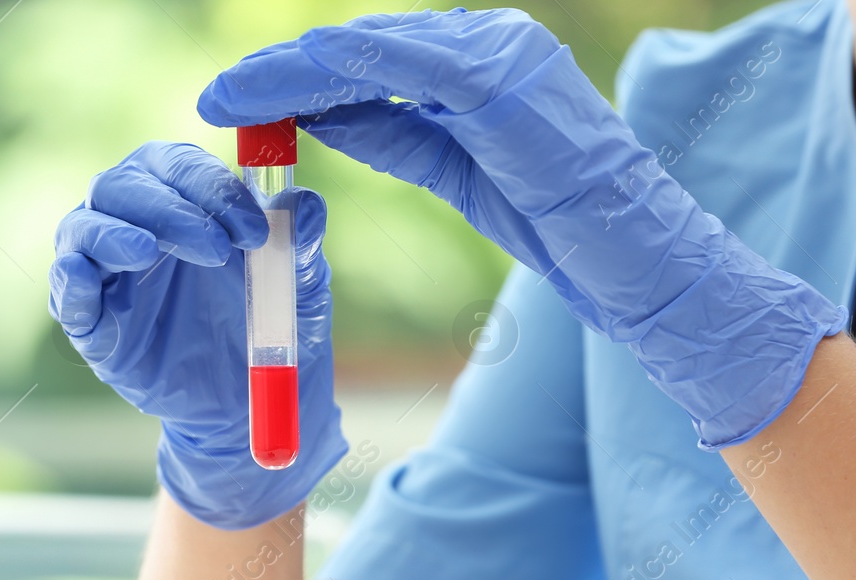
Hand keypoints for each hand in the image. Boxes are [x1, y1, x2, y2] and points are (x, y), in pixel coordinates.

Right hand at [50, 141, 344, 528]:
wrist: (247, 398)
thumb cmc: (267, 322)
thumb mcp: (298, 284)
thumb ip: (299, 243)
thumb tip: (305, 206)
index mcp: (181, 197)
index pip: (177, 165)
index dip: (210, 186)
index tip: (253, 228)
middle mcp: (134, 221)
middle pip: (123, 185)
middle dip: (168, 209)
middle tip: (215, 248)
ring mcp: (106, 271)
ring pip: (82, 226)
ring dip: (113, 232)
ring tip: (147, 252)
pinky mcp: (91, 322)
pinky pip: (66, 292)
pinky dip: (70, 281)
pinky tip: (85, 280)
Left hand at [197, 10, 845, 448]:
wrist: (639, 262)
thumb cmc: (559, 224)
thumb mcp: (454, 172)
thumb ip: (395, 134)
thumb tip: (323, 115)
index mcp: (482, 61)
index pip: (374, 59)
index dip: (300, 76)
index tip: (237, 101)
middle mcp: (492, 42)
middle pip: (363, 45)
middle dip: (282, 70)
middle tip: (216, 97)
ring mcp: (501, 53)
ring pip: (369, 47)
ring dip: (291, 72)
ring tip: (229, 98)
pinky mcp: (502, 79)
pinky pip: (398, 66)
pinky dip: (334, 78)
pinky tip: (282, 97)